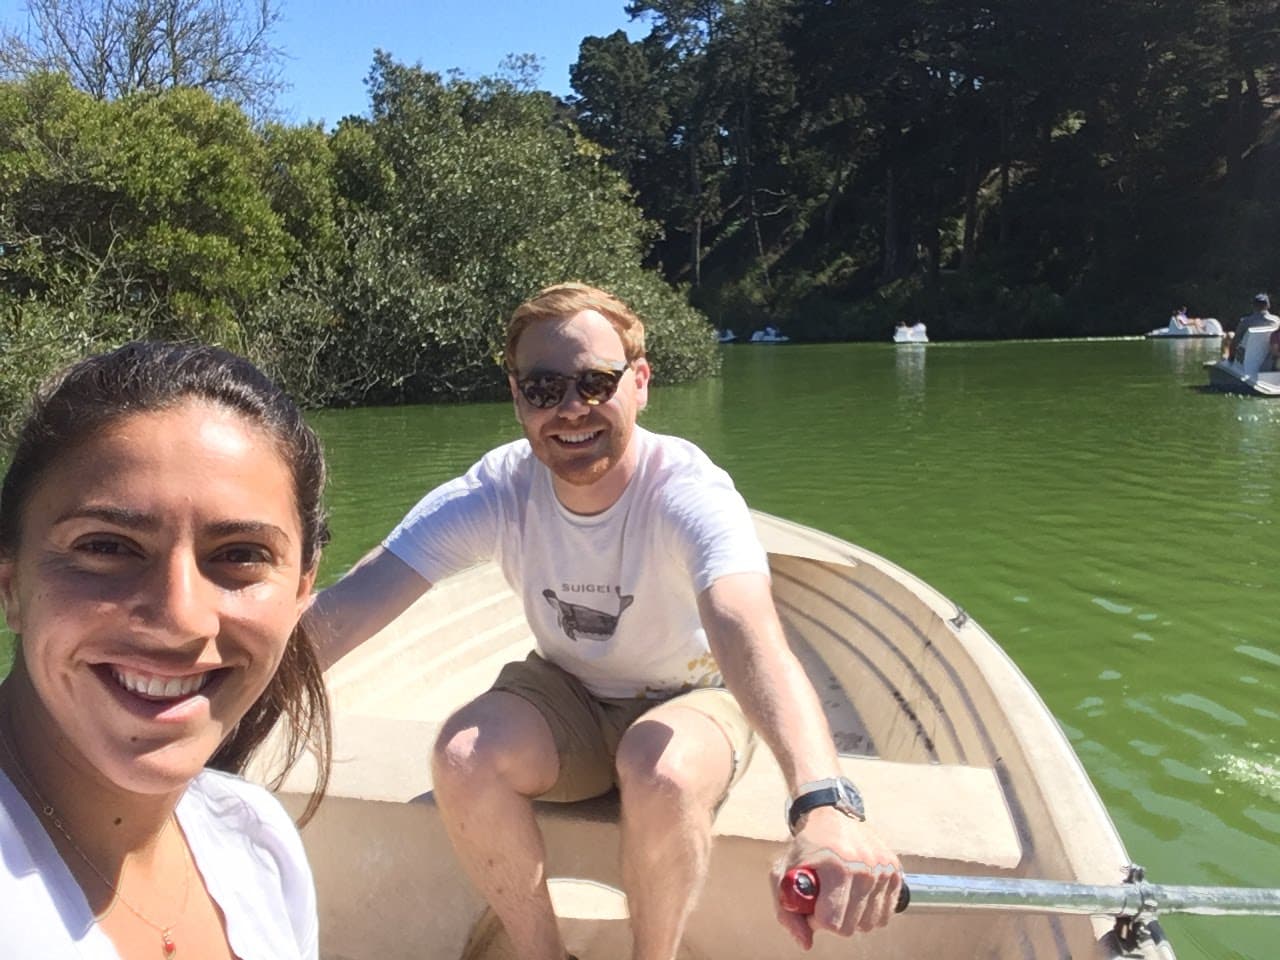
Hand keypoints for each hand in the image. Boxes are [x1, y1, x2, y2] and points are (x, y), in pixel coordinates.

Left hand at [771, 806, 901, 948]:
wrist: (832, 814)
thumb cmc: (805, 847)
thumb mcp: (783, 873)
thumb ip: (787, 912)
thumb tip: (806, 943)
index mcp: (837, 867)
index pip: (832, 922)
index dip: (816, 920)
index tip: (811, 905)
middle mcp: (865, 868)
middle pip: (850, 927)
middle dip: (833, 920)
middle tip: (825, 900)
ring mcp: (883, 870)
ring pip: (870, 925)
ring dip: (852, 917)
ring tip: (841, 896)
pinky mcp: (895, 871)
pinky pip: (884, 915)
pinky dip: (869, 912)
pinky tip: (856, 895)